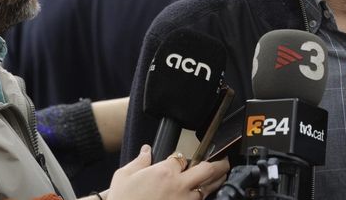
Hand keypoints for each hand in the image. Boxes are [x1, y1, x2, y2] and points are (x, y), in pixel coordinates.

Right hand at [109, 145, 230, 199]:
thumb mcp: (123, 177)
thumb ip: (139, 161)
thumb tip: (146, 151)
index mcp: (164, 172)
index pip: (181, 158)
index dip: (182, 159)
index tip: (181, 162)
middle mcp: (179, 185)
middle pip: (208, 169)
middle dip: (218, 164)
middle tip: (223, 161)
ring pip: (209, 188)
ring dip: (216, 181)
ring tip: (221, 175)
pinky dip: (206, 197)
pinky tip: (209, 193)